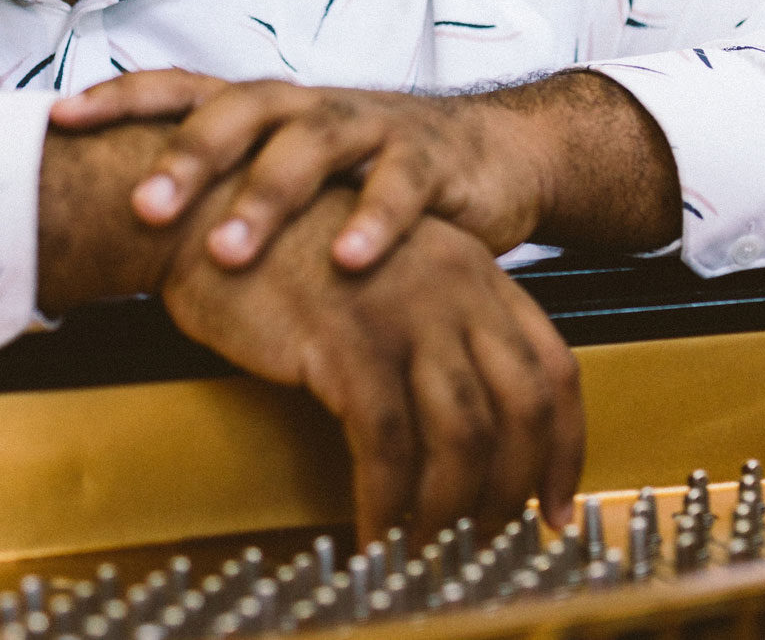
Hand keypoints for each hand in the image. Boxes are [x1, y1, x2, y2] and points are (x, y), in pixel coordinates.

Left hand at [52, 70, 548, 272]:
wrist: (489, 152)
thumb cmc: (360, 170)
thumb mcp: (286, 169)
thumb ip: (220, 185)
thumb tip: (114, 221)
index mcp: (260, 107)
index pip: (177, 88)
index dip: (117, 98)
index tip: (57, 120)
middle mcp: (303, 107)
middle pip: (235, 115)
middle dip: (186, 159)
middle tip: (142, 208)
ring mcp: (365, 127)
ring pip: (308, 150)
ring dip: (266, 199)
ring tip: (229, 252)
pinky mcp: (428, 159)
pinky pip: (398, 187)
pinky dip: (374, 221)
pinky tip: (347, 260)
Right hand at [161, 184, 584, 542]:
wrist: (202, 214)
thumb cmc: (281, 248)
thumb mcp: (384, 270)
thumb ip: (435, 324)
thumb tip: (470, 421)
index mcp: (470, 267)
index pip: (553, 368)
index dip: (562, 449)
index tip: (555, 505)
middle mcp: (451, 284)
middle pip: (523, 407)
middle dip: (516, 489)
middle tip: (495, 541)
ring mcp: (401, 310)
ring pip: (462, 436)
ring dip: (450, 510)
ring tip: (429, 549)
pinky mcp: (345, 341)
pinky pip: (387, 446)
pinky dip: (389, 505)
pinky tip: (376, 532)